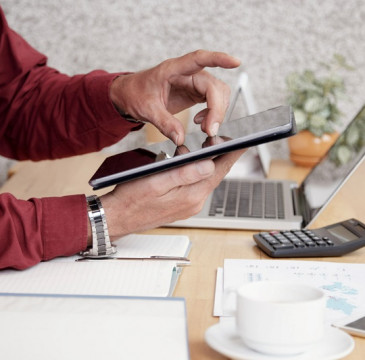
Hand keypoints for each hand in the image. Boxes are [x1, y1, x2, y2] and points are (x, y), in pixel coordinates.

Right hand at [99, 148, 244, 239]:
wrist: (117, 218)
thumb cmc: (131, 199)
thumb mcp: (157, 182)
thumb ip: (185, 174)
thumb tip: (209, 165)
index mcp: (191, 196)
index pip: (220, 171)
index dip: (232, 154)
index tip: (243, 141)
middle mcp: (194, 203)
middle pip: (215, 176)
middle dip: (221, 157)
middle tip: (224, 140)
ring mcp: (188, 206)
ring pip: (205, 181)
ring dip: (208, 165)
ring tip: (207, 149)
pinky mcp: (182, 206)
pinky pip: (195, 187)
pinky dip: (197, 174)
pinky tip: (191, 166)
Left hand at [110, 50, 240, 144]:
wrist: (130, 95)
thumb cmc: (135, 94)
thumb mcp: (146, 110)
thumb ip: (164, 123)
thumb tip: (179, 138)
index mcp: (172, 69)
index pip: (199, 59)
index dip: (218, 59)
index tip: (235, 62)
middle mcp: (187, 74)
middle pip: (213, 86)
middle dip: (217, 108)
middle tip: (210, 130)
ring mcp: (193, 83)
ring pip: (217, 93)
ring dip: (217, 112)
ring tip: (205, 128)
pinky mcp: (195, 93)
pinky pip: (212, 101)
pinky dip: (212, 114)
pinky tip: (201, 123)